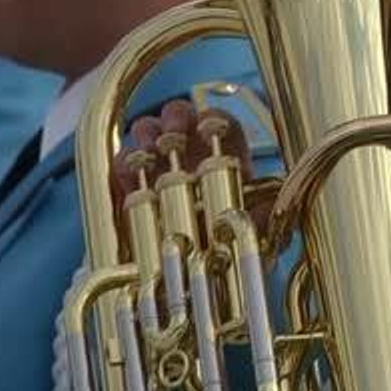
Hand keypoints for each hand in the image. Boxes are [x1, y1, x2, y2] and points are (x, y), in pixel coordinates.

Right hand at [111, 100, 256, 249]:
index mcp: (226, 157)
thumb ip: (262, 220)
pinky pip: (124, 164)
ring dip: (147, 133)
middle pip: (182, 117)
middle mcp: (193, 154)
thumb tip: (267, 211)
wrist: (193, 274)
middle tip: (173, 134)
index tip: (207, 126)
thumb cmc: (229, 247)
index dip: (214, 120)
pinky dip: (123, 163)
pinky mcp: (132, 185)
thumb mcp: (252, 234)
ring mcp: (162, 165)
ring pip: (150, 132)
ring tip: (149, 149)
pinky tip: (128, 172)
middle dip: (176, 116)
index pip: (222, 125)